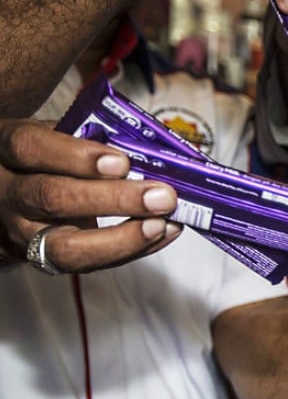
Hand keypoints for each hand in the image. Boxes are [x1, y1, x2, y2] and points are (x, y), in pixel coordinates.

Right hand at [0, 120, 180, 272]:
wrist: (10, 197)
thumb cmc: (47, 157)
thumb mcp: (56, 135)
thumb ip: (93, 136)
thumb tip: (155, 147)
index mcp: (6, 148)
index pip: (30, 148)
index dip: (77, 156)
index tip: (122, 162)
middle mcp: (6, 192)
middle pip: (51, 198)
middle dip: (112, 199)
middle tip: (160, 197)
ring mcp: (19, 232)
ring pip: (64, 246)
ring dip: (122, 238)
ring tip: (162, 224)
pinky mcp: (41, 260)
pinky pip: (86, 263)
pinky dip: (130, 249)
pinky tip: (161, 233)